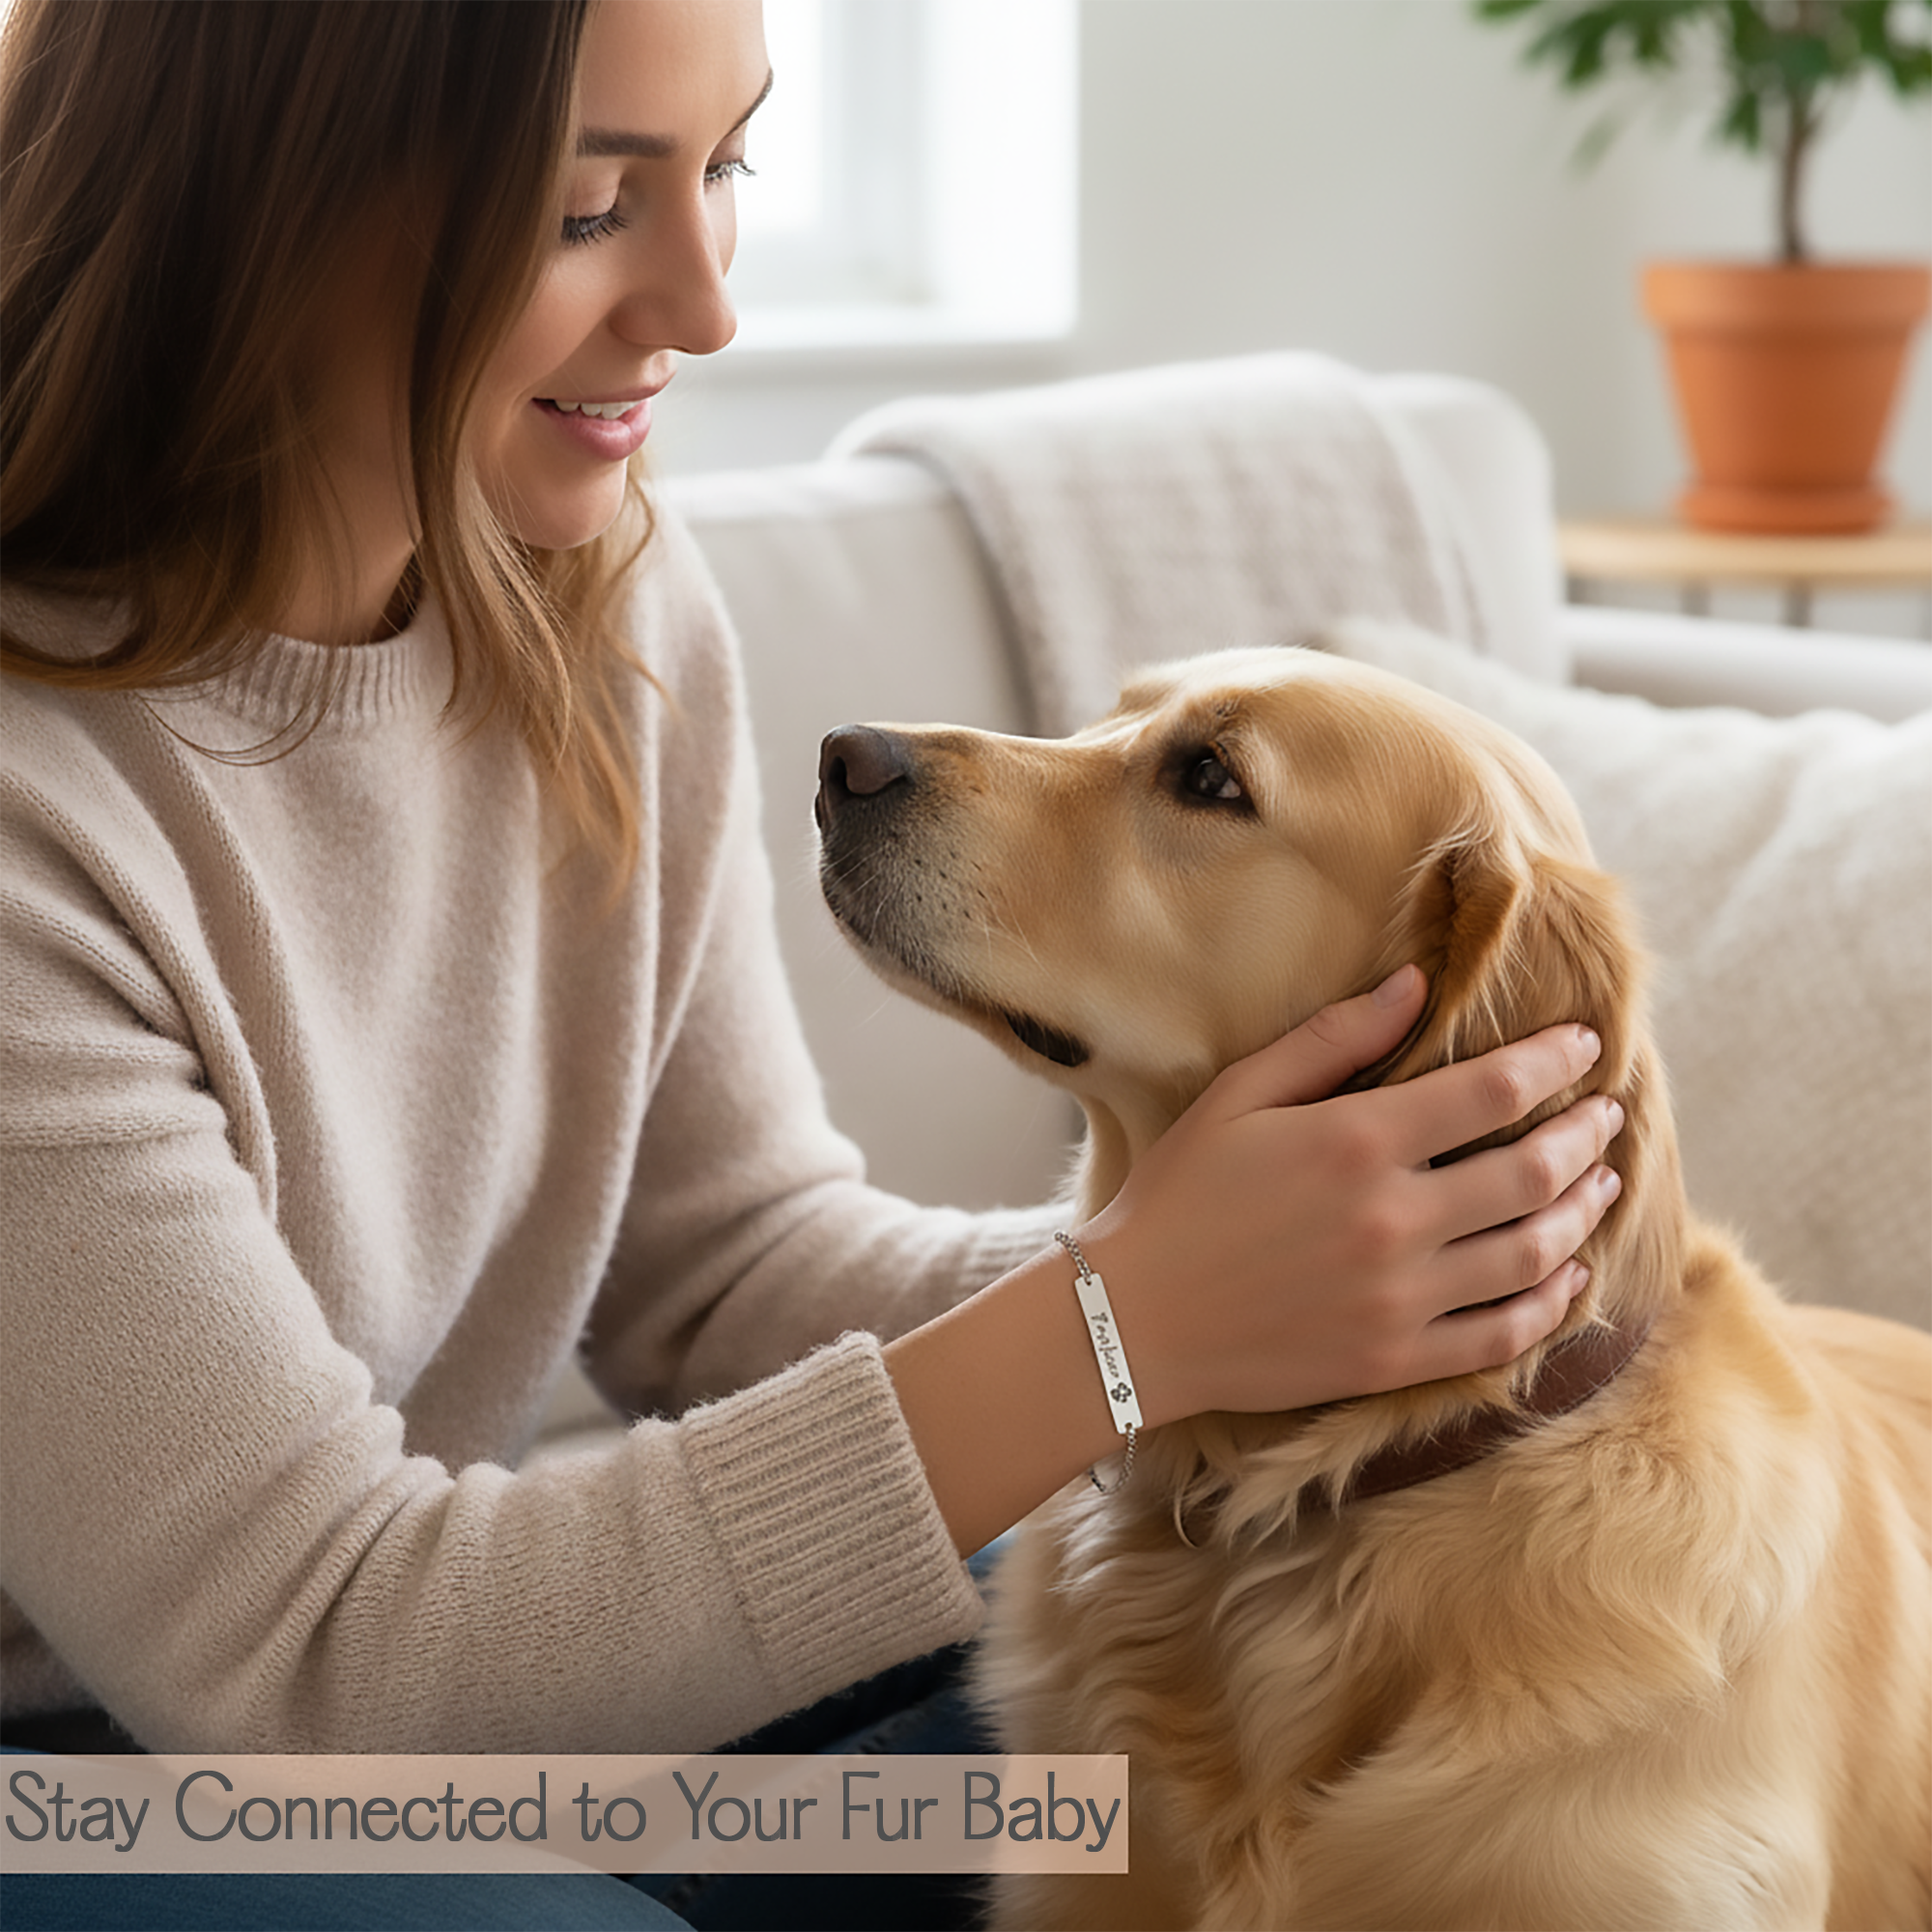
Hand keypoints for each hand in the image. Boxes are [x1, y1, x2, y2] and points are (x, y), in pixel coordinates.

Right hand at [1073, 963, 1622, 1424]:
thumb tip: (1415, 983)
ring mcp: (1401, 1298)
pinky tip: (1567, 1275)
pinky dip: (1550, 1303)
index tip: (1583, 1043)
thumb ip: (1332, 1038)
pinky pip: (1503, 1335)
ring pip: (1533, 1252)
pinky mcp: (1397, 1360)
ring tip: (1603, 1184)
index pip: (1492, 1090)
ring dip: (1583, 1212)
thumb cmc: (1178, 1195)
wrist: (1132, 1320)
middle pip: (1532, 1172)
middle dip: (1584, 1136)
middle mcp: (1393, 1219)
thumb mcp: (1239, 1096)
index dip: (1552, 1061)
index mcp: (1356, 1142)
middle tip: (1606, 1115)